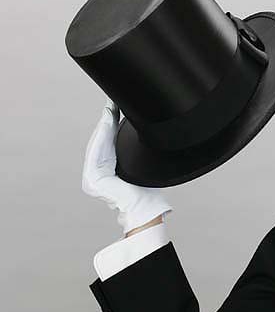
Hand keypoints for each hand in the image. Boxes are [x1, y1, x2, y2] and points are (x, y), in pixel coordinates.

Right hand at [82, 100, 172, 233]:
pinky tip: (106, 121)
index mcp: (107, 172)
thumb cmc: (146, 190)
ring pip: (98, 145)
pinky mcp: (92, 180)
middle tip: (112, 103)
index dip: (110, 126)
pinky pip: (95, 153)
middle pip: (101, 143)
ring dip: (103, 126)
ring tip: (109, 109)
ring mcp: (91, 179)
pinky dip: (101, 137)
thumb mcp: (137, 166)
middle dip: (106, 123)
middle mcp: (97, 175)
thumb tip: (140, 130)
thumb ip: (131, 153)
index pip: (107, 145)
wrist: (144, 208)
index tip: (115, 107)